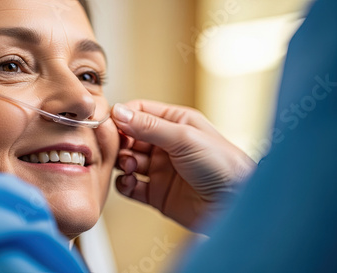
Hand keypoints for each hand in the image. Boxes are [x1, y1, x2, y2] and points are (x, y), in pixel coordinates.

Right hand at [111, 100, 255, 230]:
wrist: (234, 204)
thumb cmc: (222, 165)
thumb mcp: (184, 137)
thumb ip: (149, 126)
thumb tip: (119, 112)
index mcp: (175, 123)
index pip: (139, 112)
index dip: (122, 117)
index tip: (108, 123)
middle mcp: (165, 145)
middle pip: (128, 137)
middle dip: (119, 142)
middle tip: (117, 147)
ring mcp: (159, 169)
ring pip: (126, 161)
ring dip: (122, 162)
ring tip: (131, 166)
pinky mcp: (155, 193)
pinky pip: (129, 186)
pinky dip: (124, 184)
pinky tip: (130, 182)